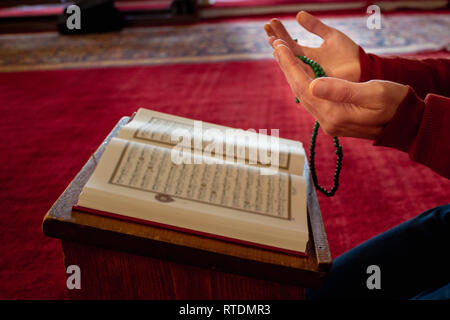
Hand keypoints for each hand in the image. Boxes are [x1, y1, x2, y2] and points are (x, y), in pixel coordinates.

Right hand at [265, 11, 360, 81]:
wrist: (363, 68)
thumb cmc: (348, 53)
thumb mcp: (330, 35)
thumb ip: (315, 26)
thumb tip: (298, 15)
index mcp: (308, 54)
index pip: (289, 43)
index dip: (280, 32)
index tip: (271, 22)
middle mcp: (305, 64)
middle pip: (285, 52)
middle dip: (275, 40)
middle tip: (267, 29)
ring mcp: (308, 72)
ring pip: (289, 61)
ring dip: (280, 50)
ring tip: (272, 39)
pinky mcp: (313, 80)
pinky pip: (300, 71)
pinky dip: (291, 62)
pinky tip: (283, 53)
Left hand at [272, 43, 408, 139]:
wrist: (406, 124)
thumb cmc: (395, 105)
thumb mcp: (373, 92)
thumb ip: (342, 90)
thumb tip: (312, 85)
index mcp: (334, 115)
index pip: (304, 86)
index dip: (290, 65)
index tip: (279, 46)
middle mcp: (327, 122)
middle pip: (299, 91)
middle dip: (287, 67)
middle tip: (276, 46)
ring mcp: (329, 123)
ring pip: (304, 95)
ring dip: (293, 75)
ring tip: (284, 56)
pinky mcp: (333, 120)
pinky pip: (311, 99)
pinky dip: (303, 82)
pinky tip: (300, 71)